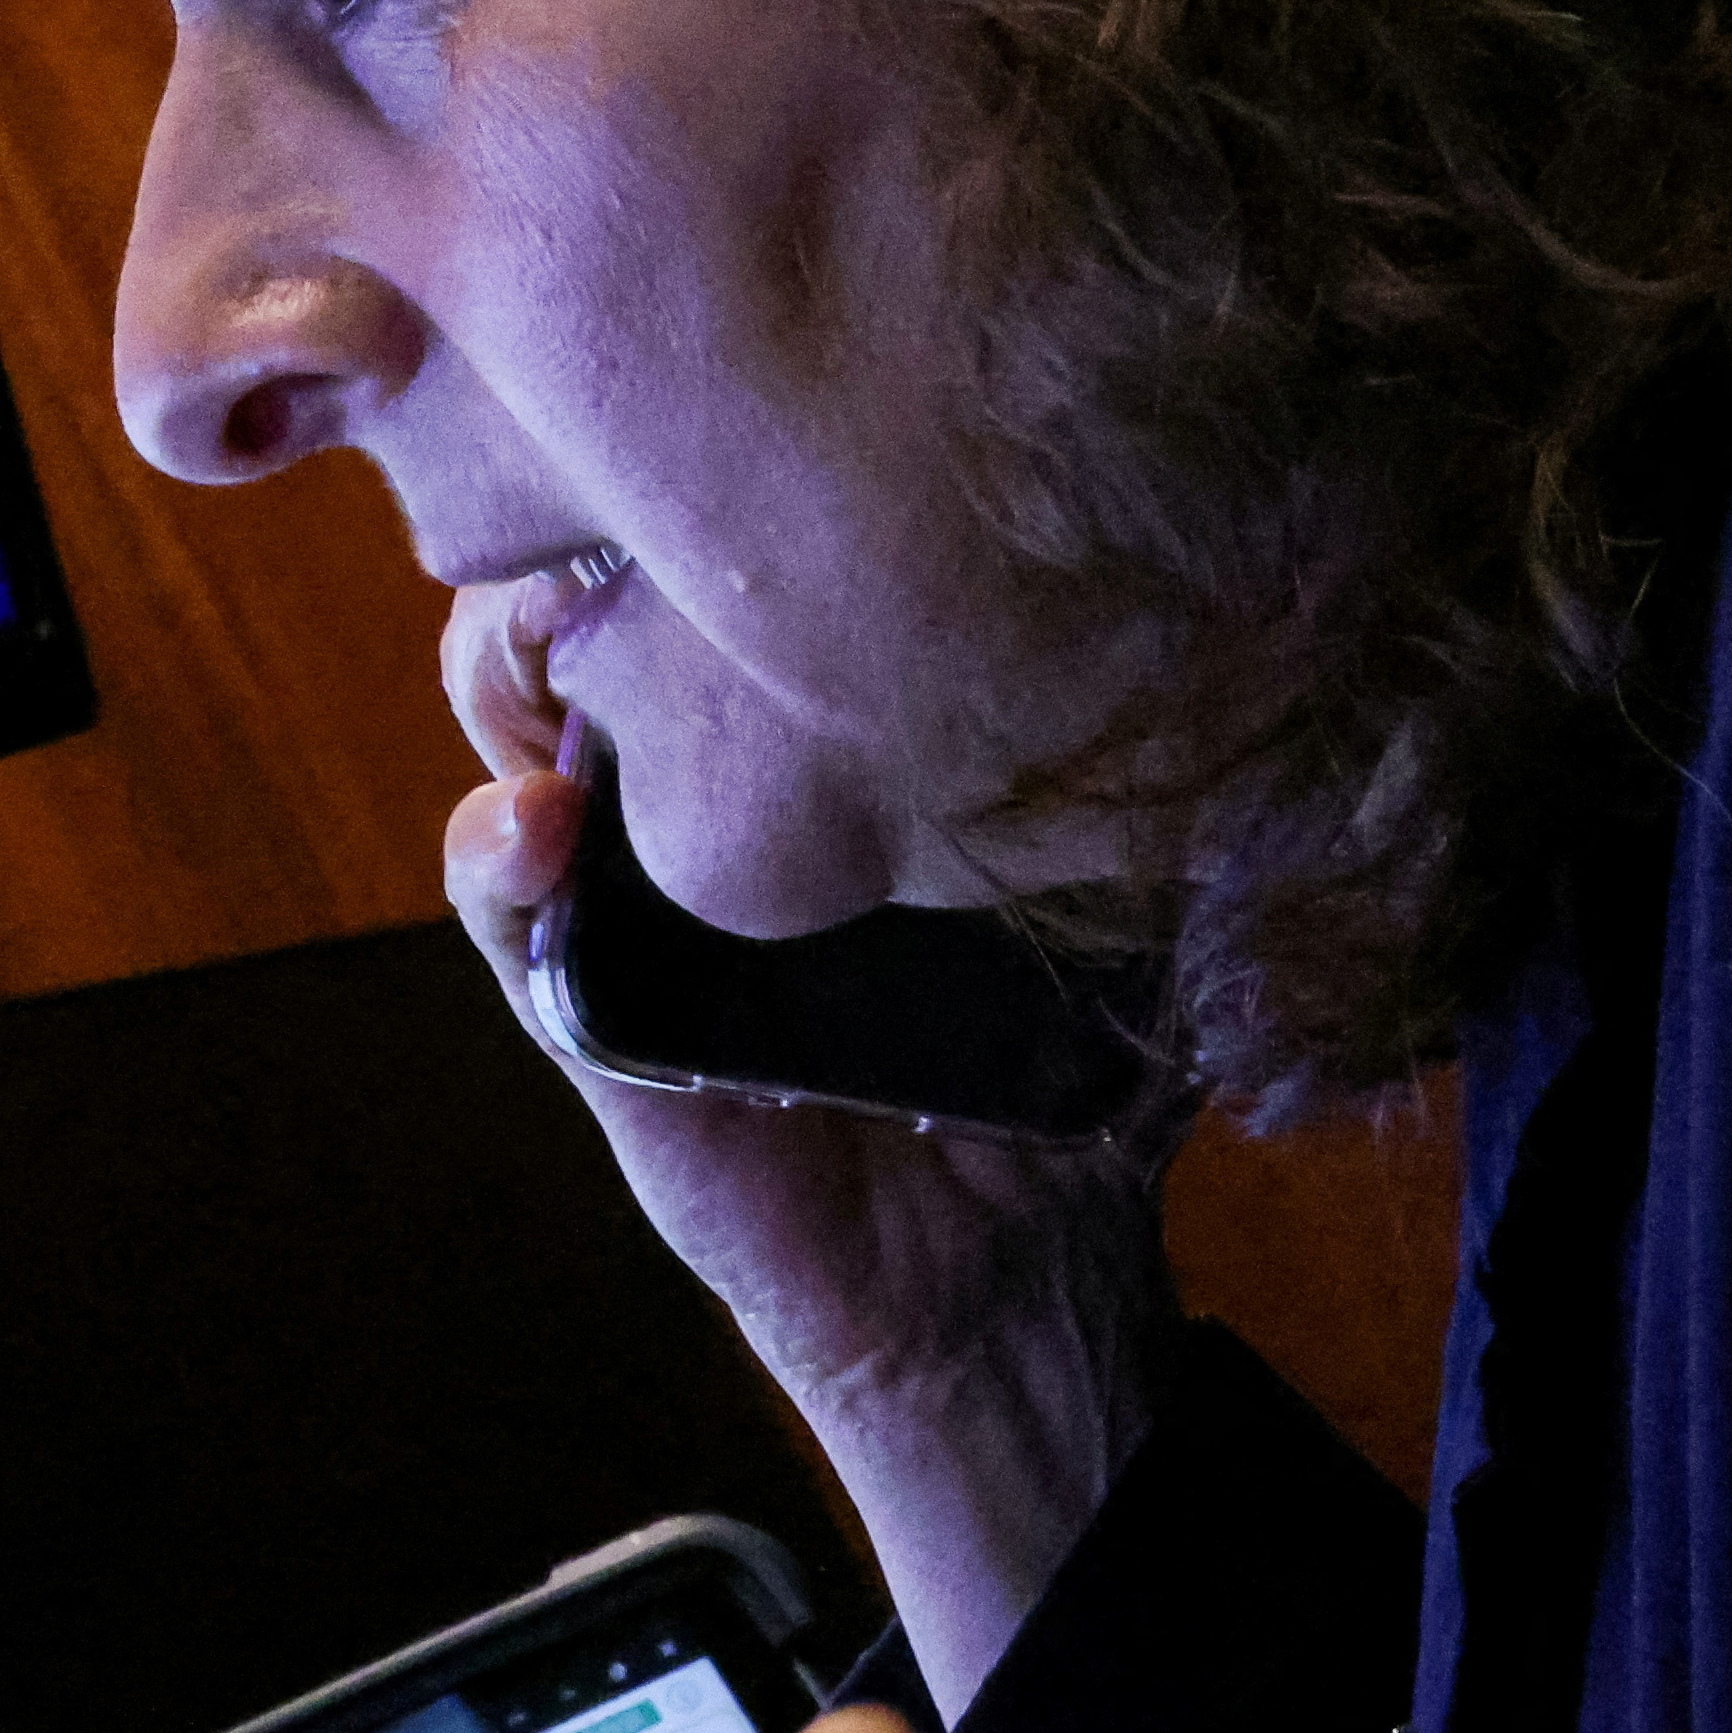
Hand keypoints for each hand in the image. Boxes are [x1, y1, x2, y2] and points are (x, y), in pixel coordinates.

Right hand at [446, 581, 1162, 1710]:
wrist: (1020, 1278)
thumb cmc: (1070, 1074)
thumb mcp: (1119, 896)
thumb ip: (1141, 779)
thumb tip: (1236, 616)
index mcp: (822, 748)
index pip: (733, 570)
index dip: (718, 492)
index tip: (757, 455)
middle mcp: (713, 799)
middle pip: (593, 604)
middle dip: (587, 537)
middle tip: (628, 531)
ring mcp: (637, 899)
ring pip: (512, 730)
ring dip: (506, 665)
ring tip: (554, 652)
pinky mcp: (598, 1020)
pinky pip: (511, 919)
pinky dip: (495, 860)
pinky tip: (532, 822)